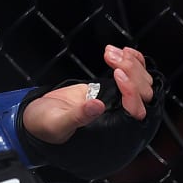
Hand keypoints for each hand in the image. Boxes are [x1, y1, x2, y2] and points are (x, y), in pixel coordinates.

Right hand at [22, 45, 153, 143]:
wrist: (37, 116)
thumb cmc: (46, 126)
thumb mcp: (57, 123)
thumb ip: (78, 117)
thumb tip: (96, 106)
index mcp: (113, 131)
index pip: (136, 112)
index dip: (131, 92)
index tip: (117, 74)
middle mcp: (122, 117)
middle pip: (144, 94)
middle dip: (131, 71)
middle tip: (110, 56)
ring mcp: (120, 101)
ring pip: (142, 82)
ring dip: (131, 64)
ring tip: (109, 52)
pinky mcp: (114, 88)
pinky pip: (134, 75)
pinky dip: (134, 62)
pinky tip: (125, 51)